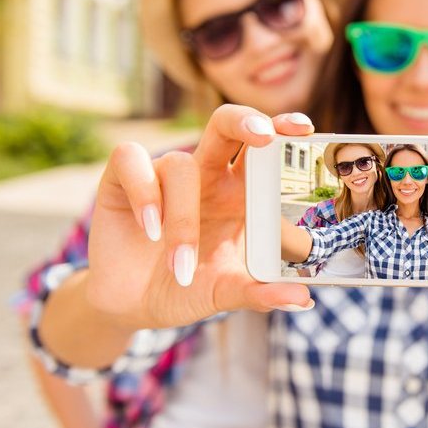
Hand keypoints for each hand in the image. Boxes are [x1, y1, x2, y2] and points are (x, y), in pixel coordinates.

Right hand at [85, 106, 314, 329]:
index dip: (281, 129)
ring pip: (180, 164)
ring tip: (181, 266)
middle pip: (225, 125)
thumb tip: (304, 298)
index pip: (262, 149)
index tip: (304, 129)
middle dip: (244, 120)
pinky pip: (131, 160)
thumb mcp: (226, 293)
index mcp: (237, 192)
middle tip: (264, 136)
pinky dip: (144, 193)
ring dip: (183, 218)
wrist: (132, 306)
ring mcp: (163, 175)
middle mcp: (204, 176)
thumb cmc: (187, 289)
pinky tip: (149, 229)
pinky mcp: (122, 180)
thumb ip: (261, 293)